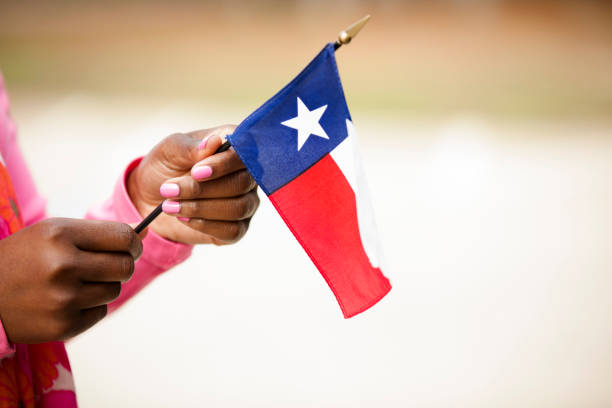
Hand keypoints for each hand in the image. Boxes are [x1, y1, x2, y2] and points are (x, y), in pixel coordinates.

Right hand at [0, 218, 142, 342]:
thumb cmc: (24, 258)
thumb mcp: (54, 233)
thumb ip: (98, 233)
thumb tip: (142, 235)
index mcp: (60, 235)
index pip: (124, 238)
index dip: (133, 243)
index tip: (131, 247)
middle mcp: (62, 266)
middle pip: (126, 267)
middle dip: (122, 264)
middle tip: (107, 264)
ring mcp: (63, 299)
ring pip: (114, 290)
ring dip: (103, 285)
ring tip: (76, 282)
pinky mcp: (63, 326)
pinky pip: (100, 312)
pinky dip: (89, 306)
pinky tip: (65, 301)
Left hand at [127, 125, 259, 244]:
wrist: (152, 199)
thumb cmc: (166, 168)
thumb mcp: (169, 151)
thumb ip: (191, 147)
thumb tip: (213, 142)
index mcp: (233, 148)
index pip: (243, 153)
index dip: (223, 164)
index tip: (196, 172)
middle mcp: (246, 174)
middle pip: (241, 183)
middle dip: (201, 189)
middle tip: (169, 190)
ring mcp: (246, 202)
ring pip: (238, 208)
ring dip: (200, 208)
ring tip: (170, 206)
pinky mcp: (238, 227)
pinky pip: (233, 230)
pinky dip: (205, 225)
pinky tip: (185, 219)